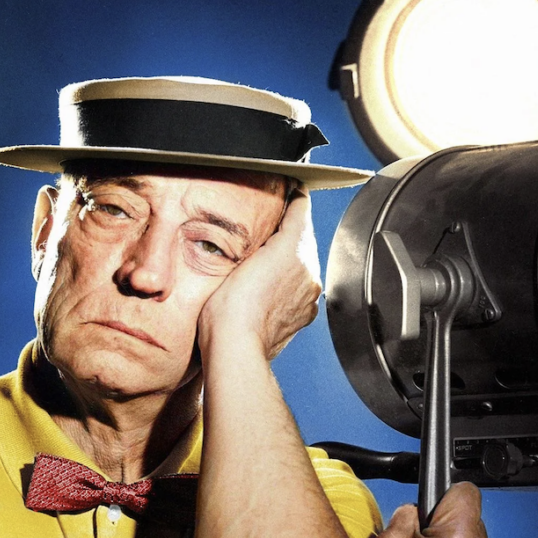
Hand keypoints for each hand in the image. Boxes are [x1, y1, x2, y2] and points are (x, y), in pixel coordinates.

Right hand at [198, 192, 321, 359]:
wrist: (235, 349)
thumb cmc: (228, 308)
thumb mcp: (237, 257)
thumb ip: (260, 230)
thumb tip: (276, 212)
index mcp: (294, 249)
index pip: (300, 209)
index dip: (292, 196)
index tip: (286, 188)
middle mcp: (309, 270)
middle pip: (302, 237)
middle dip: (286, 230)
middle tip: (263, 226)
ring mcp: (309, 294)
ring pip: (302, 262)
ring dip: (286, 258)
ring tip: (260, 260)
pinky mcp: (305, 314)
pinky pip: (300, 287)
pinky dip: (287, 283)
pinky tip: (266, 287)